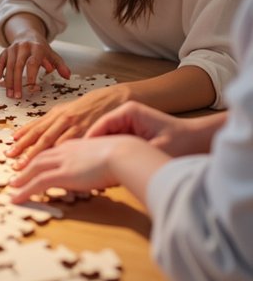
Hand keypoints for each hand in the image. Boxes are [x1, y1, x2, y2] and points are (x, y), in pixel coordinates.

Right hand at [0, 38, 69, 98]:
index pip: (32, 62)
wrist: (28, 34)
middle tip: (18, 97)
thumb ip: (60, 65)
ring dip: (8, 81)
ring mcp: (13, 48)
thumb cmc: (42, 49)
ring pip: (9, 65)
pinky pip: (0, 61)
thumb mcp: (52, 55)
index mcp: (37, 48)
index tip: (32, 88)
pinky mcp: (5, 50)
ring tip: (10, 94)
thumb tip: (68, 76)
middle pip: (18, 66)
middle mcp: (23, 47)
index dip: (31, 76)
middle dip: (17, 82)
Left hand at [8, 85, 128, 164]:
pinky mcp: (86, 132)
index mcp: (58, 113)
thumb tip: (39, 133)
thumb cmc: (93, 107)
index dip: (22, 137)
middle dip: (23, 148)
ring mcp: (74, 125)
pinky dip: (57, 154)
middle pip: (39, 134)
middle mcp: (63, 118)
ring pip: (50, 141)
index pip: (36, 126)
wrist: (115, 99)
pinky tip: (49, 164)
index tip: (10, 147)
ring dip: (35, 155)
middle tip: (11, 160)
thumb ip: (55, 121)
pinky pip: (68, 145)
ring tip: (23, 167)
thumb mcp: (70, 110)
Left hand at [9, 136, 122, 201]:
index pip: (55, 148)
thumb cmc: (125, 154)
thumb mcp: (112, 152)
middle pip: (41, 155)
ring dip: (22, 177)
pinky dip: (25, 190)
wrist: (125, 153)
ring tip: (13, 185)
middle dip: (27, 163)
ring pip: (36, 168)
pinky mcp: (63, 174)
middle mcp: (67, 149)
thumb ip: (104, 158)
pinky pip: (38, 182)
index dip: (44, 154)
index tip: (36, 160)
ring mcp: (63, 160)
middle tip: (16, 171)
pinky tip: (16, 198)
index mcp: (78, 143)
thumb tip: (107, 170)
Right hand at [86, 101, 219, 157]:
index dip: (89, 142)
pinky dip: (110, 156)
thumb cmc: (182, 142)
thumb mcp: (155, 150)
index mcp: (129, 111)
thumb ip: (132, 156)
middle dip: (93, 149)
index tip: (80, 158)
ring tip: (93, 170)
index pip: (100, 125)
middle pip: (100, 132)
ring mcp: (128, 123)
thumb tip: (109, 165)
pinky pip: (114, 144)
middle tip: (84, 167)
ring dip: (101, 154)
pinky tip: (107, 170)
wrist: (199, 140)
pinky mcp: (132, 133)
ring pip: (106, 139)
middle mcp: (126, 114)